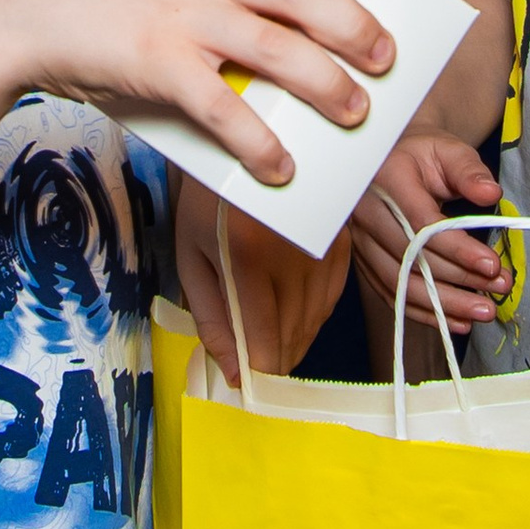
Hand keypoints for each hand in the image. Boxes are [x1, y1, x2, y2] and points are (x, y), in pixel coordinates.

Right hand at [0, 0, 397, 186]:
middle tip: (384, 58)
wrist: (22, 12)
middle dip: (354, 29)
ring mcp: (184, 18)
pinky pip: (225, 110)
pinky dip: (259, 142)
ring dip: (326, 86)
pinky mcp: (159, 66)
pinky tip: (280, 165)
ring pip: (278, 52)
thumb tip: (276, 9)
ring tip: (353, 111)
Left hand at [177, 185, 348, 377]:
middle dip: (274, 360)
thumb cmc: (206, 202)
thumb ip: (211, 319)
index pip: (264, 342)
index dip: (257, 373)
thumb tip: (232, 372)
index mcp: (246, 260)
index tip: (247, 382)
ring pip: (315, 321)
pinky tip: (293, 315)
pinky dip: (313, 315)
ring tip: (270, 341)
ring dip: (294, 341)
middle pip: (292, 336)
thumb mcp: (192, 258)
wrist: (243, 146)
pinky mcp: (338, 240)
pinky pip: (332, 298)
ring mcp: (320, 248)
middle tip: (255, 364)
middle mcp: (291, 257)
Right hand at [349, 130, 503, 334]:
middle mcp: (366, 214)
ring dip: (443, 304)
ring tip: (482, 312)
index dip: (457, 249)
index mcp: (386, 180)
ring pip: (399, 284)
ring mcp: (362, 241)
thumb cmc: (422, 153)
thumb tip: (491, 195)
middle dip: (458, 280)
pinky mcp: (366, 260)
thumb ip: (470, 171)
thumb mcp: (449, 150)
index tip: (491, 265)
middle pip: (410, 259)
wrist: (391, 159)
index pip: (421, 224)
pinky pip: (392, 294)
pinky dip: (424, 312)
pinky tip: (456, 320)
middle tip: (497, 290)